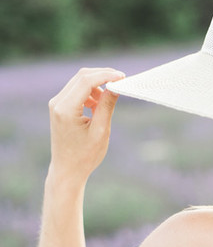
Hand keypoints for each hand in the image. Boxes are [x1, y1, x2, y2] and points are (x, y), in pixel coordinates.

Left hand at [47, 67, 124, 183]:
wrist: (67, 170)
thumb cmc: (85, 156)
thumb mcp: (101, 131)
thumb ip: (107, 106)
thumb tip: (116, 86)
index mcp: (66, 109)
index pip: (86, 81)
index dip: (106, 75)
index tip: (123, 77)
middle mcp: (57, 103)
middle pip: (81, 76)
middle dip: (103, 75)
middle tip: (121, 81)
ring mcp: (56, 103)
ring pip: (79, 81)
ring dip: (96, 85)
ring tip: (108, 101)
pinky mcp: (59, 106)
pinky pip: (76, 90)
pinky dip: (89, 92)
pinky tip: (98, 105)